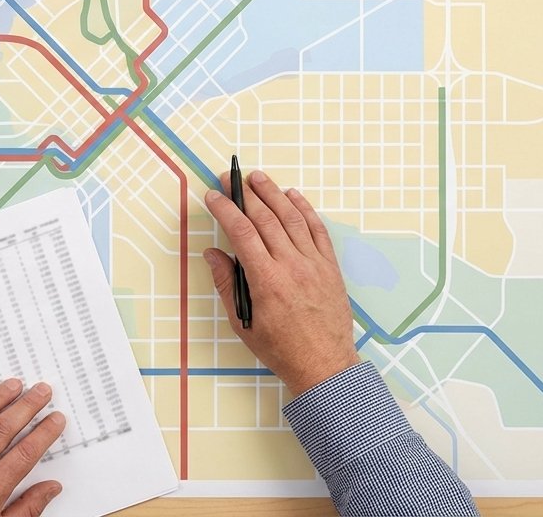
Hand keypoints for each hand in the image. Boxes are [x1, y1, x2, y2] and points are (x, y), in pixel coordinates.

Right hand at [202, 171, 359, 395]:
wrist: (324, 365)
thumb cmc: (281, 349)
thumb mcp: (243, 323)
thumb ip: (227, 284)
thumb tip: (213, 254)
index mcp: (267, 280)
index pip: (241, 232)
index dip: (225, 209)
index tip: (213, 196)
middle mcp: (291, 265)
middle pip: (266, 218)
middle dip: (245, 194)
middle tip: (230, 177)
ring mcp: (314, 263)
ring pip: (291, 218)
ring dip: (273, 193)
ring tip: (258, 177)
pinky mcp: (329, 266)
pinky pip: (317, 229)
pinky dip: (305, 209)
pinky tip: (293, 196)